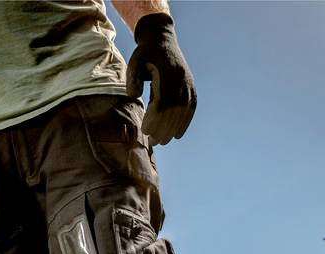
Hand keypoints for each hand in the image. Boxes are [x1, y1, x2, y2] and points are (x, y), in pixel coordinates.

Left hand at [126, 13, 196, 145]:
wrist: (162, 40)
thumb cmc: (145, 54)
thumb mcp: (135, 62)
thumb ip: (133, 78)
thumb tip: (134, 96)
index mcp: (168, 73)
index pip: (163, 102)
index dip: (155, 119)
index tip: (145, 130)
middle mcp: (181, 79)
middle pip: (174, 110)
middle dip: (163, 128)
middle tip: (152, 142)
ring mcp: (188, 83)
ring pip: (183, 111)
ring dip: (173, 129)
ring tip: (161, 141)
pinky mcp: (191, 87)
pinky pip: (191, 108)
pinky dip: (185, 122)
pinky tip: (177, 135)